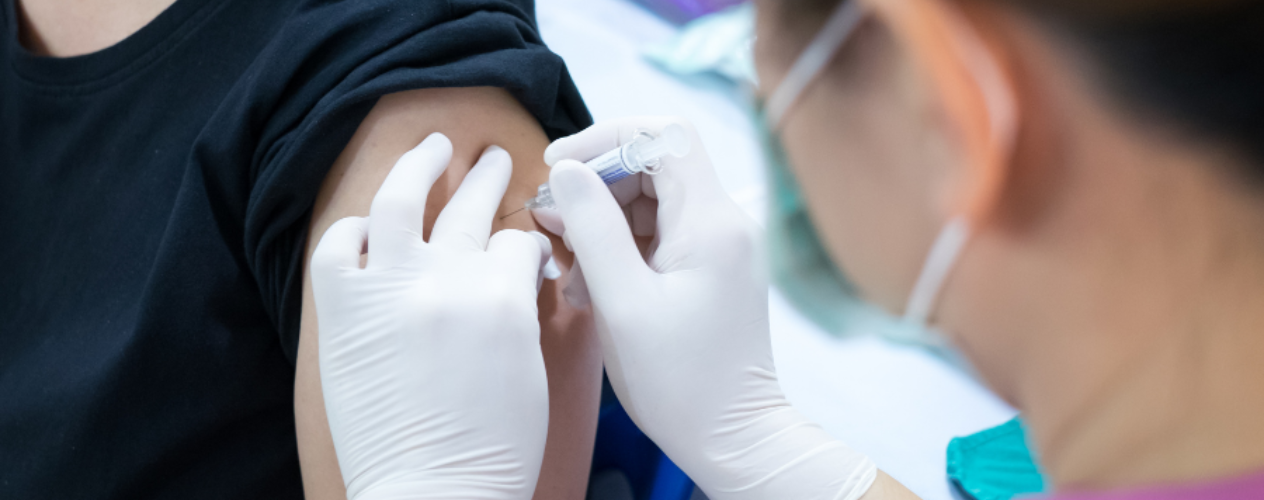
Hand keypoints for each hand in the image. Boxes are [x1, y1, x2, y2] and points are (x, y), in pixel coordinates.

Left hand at [311, 133, 551, 499]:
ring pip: (403, 197)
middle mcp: (449, 278)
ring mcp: (391, 288)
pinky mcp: (344, 310)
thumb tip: (516, 274)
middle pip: (472, 206)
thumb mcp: (533, 369)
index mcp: (505, 296)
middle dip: (488, 177)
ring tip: (434, 145)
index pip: (518, 240)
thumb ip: (522, 308)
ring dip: (421, 164)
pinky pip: (339, 245)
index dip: (525, 239)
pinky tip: (367, 222)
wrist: (434, 494)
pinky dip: (352, 227)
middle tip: (494, 159)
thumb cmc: (493, 449)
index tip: (522, 245)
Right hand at [544, 118, 876, 499]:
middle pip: (653, 165)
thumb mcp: (622, 303)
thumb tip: (568, 171)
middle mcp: (724, 223)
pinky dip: (619, 249)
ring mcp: (719, 247)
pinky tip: (589, 287)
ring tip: (568, 268)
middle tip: (551, 221)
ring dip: (602, 223)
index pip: (663, 135)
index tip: (559, 166)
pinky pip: (658, 236)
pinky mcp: (709, 271)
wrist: (732, 438)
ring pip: (651, 202)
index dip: (606, 138)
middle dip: (596, 185)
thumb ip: (593, 229)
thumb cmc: (680, 382)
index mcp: (711, 222)